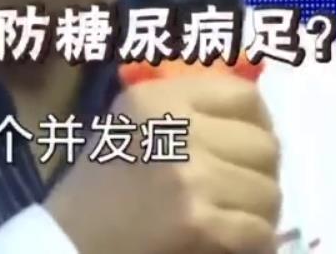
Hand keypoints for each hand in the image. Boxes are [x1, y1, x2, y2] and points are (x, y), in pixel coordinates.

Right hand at [45, 71, 281, 253]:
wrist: (66, 245)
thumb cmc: (98, 190)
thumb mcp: (131, 127)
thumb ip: (186, 112)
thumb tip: (257, 122)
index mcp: (158, 98)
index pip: (245, 97)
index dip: (260, 126)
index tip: (249, 151)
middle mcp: (175, 128)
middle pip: (265, 146)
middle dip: (261, 176)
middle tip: (241, 195)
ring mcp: (188, 174)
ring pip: (269, 192)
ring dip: (257, 215)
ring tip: (232, 221)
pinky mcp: (196, 221)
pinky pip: (258, 231)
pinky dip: (252, 245)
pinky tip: (230, 245)